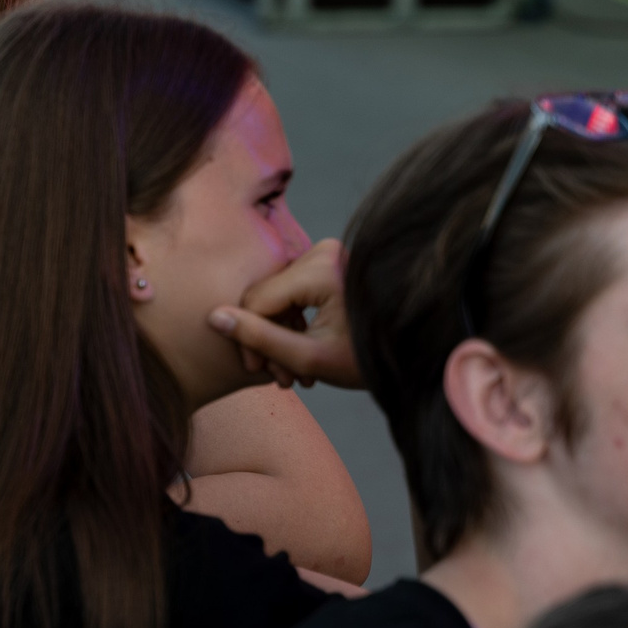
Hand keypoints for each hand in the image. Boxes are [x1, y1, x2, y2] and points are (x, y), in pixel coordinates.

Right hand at [208, 238, 362, 389]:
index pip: (259, 300)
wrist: (414, 353)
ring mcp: (326, 255)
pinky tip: (300, 353)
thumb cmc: (369, 359)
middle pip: (267, 296)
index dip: (248, 338)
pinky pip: (291, 291)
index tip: (257, 371)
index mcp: (322, 269)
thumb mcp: (310, 358)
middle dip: (266, 339)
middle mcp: (323, 251)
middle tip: (278, 377)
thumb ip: (260, 339)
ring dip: (277, 334)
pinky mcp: (327, 263)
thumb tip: (214, 318)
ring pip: (276, 296)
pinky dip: (291, 322)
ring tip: (292, 372)